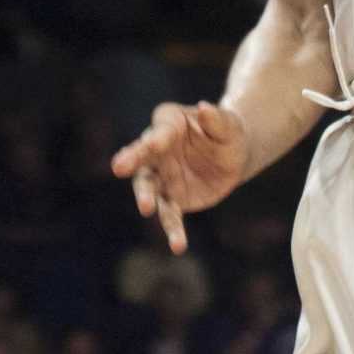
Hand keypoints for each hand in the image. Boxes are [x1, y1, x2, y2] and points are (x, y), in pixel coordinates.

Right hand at [110, 100, 248, 252]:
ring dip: (146, 198)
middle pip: (141, 158)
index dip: (154, 138)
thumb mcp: (228, 124)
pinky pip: (170, 215)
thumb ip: (217, 119)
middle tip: (119, 167)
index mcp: (168, 124)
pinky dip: (173, 230)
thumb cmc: (227, 132)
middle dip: (131, 161)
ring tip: (146, 209)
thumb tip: (206, 108)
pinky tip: (178, 245)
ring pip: (149, 189)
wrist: (234, 156)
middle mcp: (156, 151)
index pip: (158, 132)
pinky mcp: (174, 199)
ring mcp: (162, 177)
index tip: (152, 144)